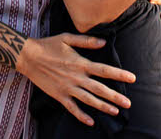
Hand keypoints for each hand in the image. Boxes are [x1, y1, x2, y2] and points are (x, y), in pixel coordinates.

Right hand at [16, 33, 135, 126]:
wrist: (28, 56)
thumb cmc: (49, 45)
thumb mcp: (68, 38)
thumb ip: (86, 41)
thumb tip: (104, 42)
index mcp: (81, 63)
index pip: (104, 70)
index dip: (119, 75)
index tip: (132, 78)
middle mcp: (76, 77)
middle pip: (99, 89)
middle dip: (115, 97)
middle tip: (128, 104)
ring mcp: (67, 88)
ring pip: (88, 100)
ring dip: (102, 107)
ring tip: (115, 112)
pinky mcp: (59, 95)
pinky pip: (72, 108)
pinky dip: (81, 115)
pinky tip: (90, 122)